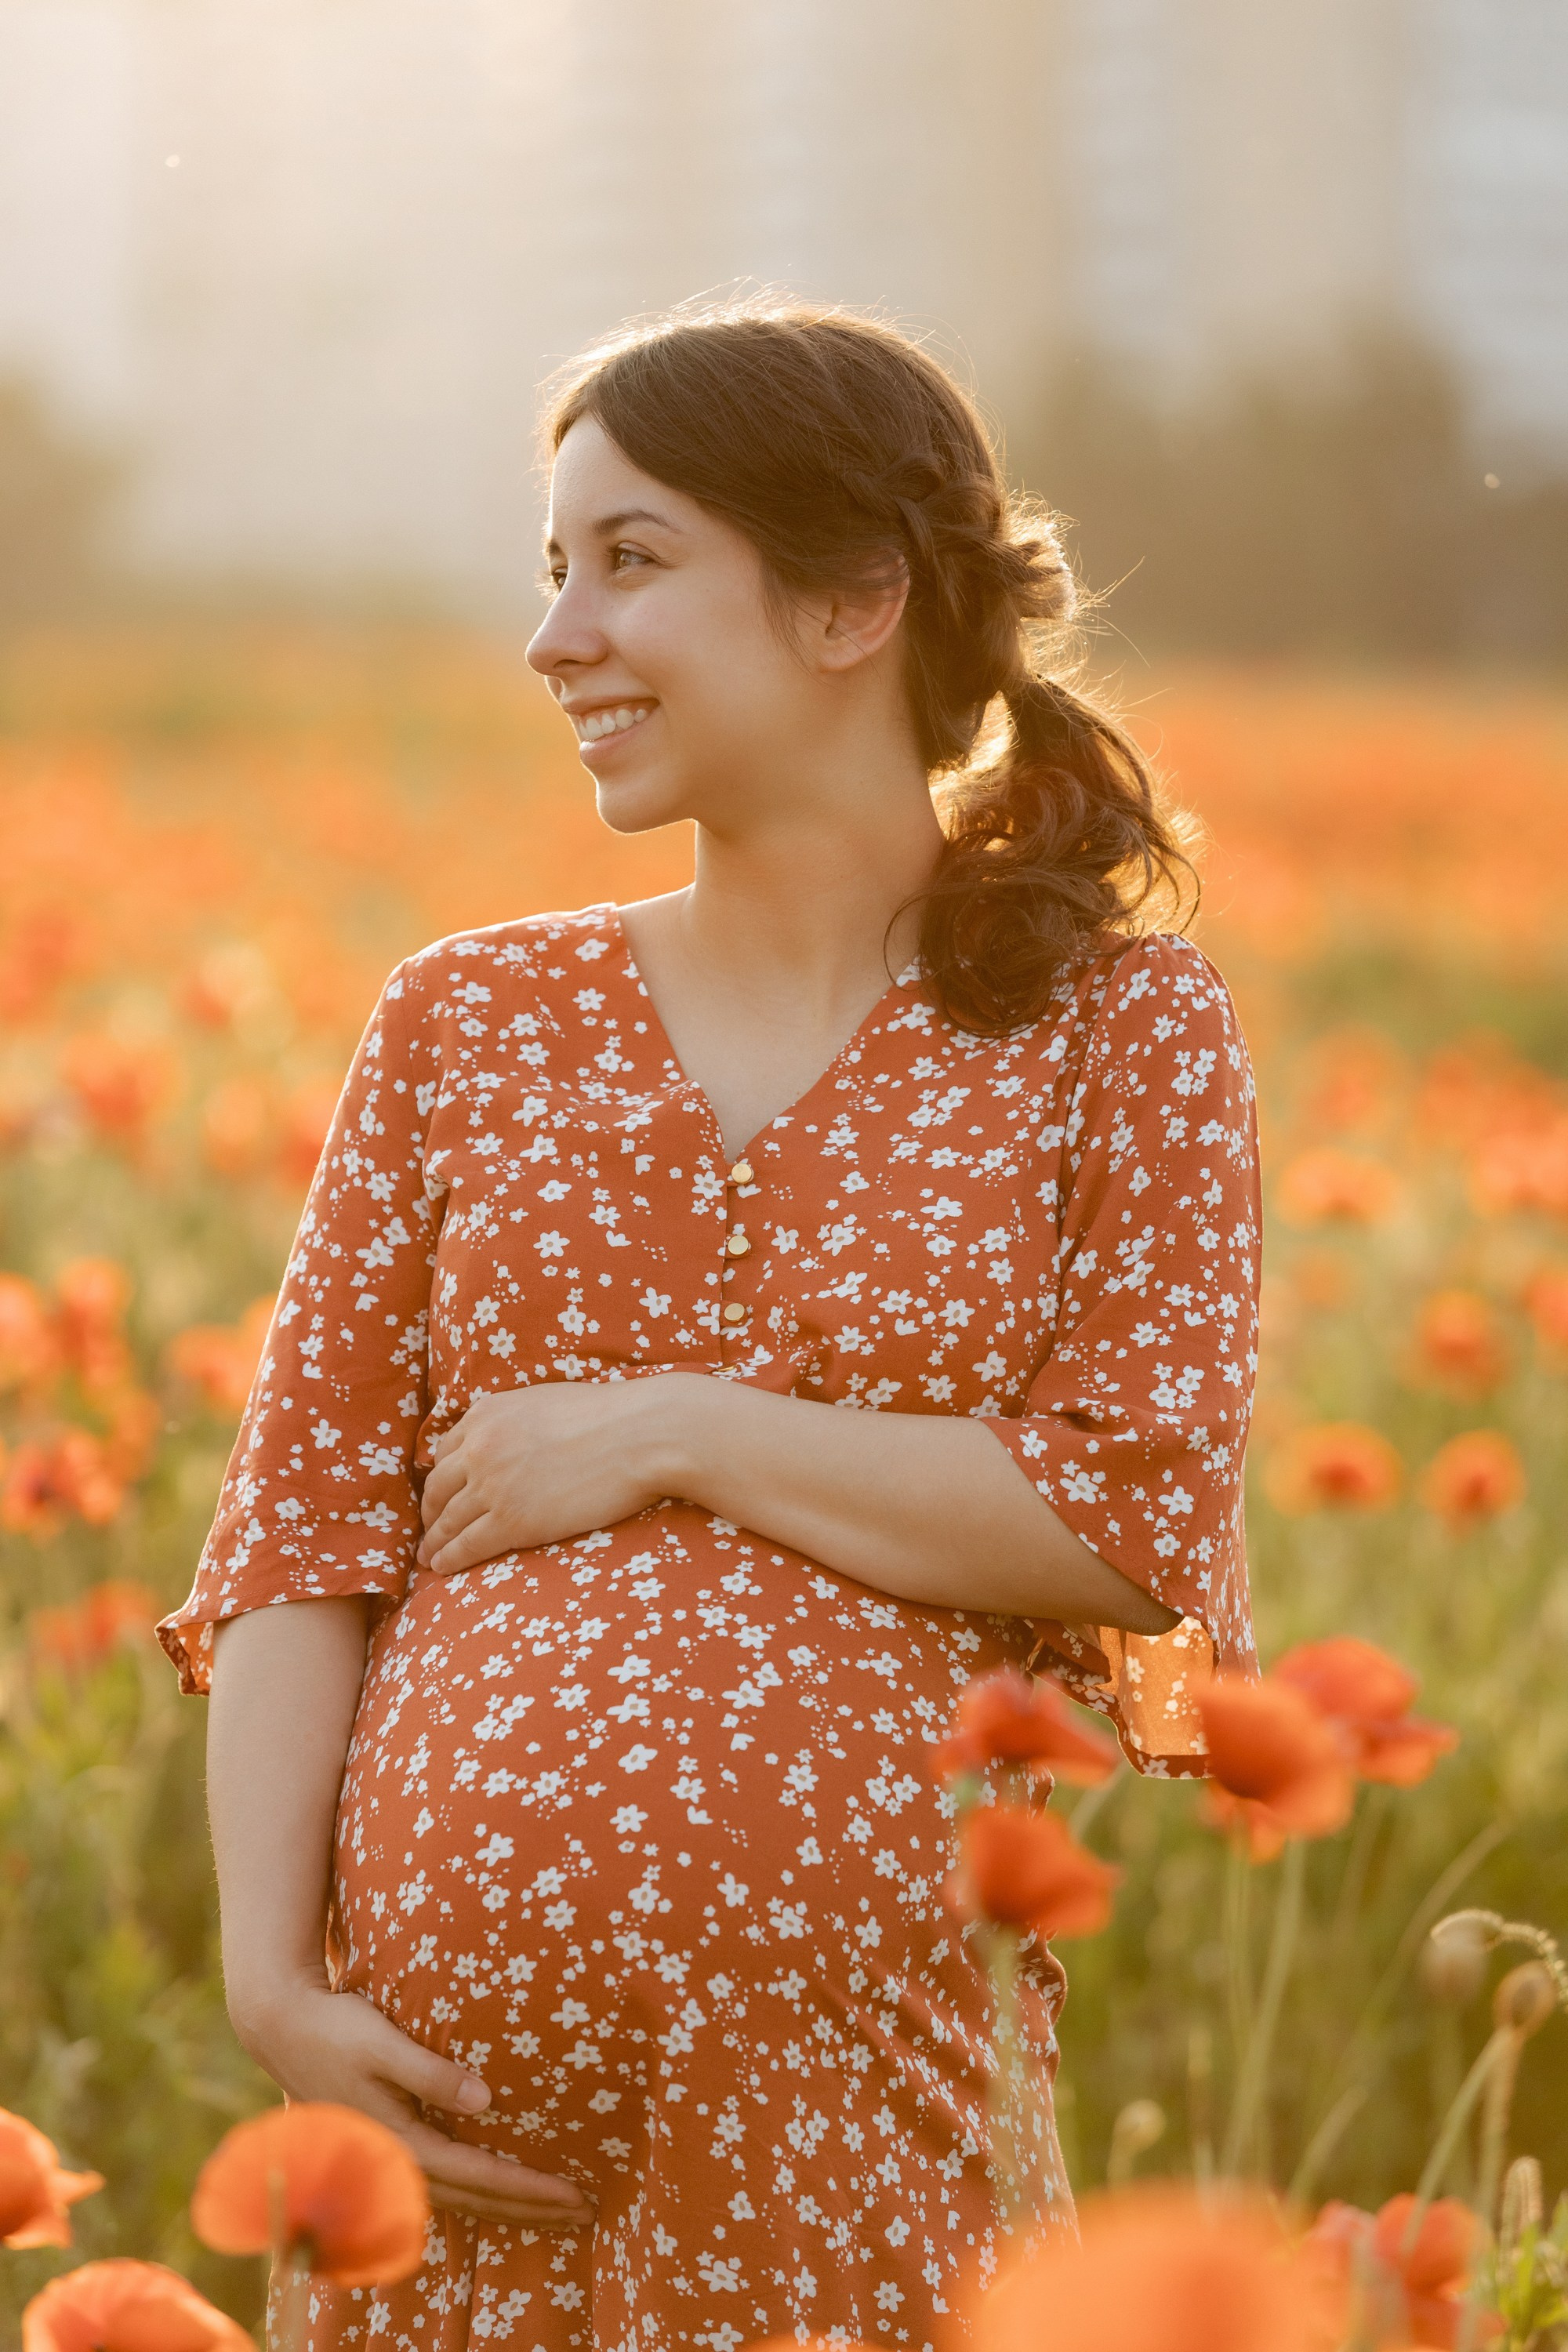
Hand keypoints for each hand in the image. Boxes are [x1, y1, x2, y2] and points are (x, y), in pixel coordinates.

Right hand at [229, 1974, 595, 2228]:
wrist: (281, 2028)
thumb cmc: (337, 2027)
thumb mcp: (384, 2042)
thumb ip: (431, 2072)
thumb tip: (485, 2100)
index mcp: (401, 2140)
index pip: (480, 2176)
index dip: (530, 2188)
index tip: (574, 2193)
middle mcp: (395, 2161)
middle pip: (476, 2200)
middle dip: (531, 2209)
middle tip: (585, 2211)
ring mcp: (387, 2160)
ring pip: (459, 2200)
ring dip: (507, 2208)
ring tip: (553, 2211)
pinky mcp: (385, 2148)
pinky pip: (441, 2186)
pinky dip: (476, 2195)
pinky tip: (497, 2193)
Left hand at [417, 1375, 705, 1575]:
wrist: (641, 1434)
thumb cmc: (609, 1416)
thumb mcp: (544, 1402)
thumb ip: (514, 1421)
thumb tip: (510, 1441)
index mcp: (486, 1414)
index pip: (445, 1452)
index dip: (441, 1479)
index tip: (441, 1495)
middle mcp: (479, 1448)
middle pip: (437, 1488)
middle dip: (431, 1512)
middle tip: (431, 1529)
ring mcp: (493, 1486)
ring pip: (447, 1521)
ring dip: (434, 1542)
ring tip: (430, 1557)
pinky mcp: (512, 1521)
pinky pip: (467, 1545)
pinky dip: (449, 1559)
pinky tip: (443, 1568)